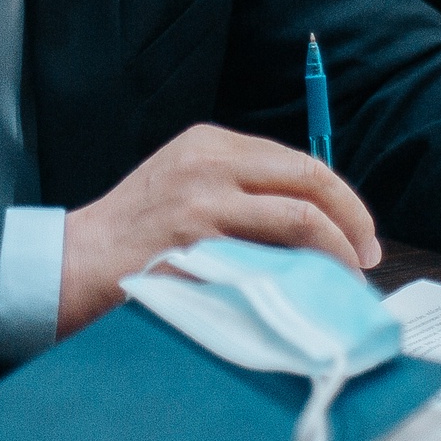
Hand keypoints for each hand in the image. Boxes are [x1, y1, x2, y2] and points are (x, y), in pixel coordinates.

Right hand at [58, 124, 378, 337]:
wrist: (74, 264)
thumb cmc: (134, 235)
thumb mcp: (185, 185)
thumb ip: (239, 189)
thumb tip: (317, 220)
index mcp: (210, 143)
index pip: (300, 162)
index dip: (343, 200)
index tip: (361, 234)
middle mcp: (210, 162)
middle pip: (311, 181)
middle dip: (353, 224)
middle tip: (367, 258)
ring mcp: (203, 202)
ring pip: (300, 218)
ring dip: (337, 254)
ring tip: (346, 281)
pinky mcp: (197, 243)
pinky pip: (271, 259)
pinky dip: (301, 278)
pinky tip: (309, 297)